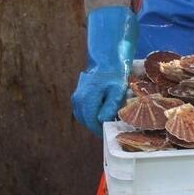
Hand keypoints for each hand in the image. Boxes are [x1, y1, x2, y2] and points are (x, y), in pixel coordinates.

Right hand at [71, 6, 136, 135]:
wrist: (107, 61)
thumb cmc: (115, 75)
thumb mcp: (117, 90)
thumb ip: (110, 106)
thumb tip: (102, 121)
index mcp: (87, 99)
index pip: (91, 121)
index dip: (99, 130)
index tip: (109, 133)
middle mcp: (77, 99)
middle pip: (85, 120)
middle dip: (96, 126)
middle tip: (109, 129)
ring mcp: (75, 97)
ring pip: (82, 116)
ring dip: (92, 121)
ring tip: (106, 122)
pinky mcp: (77, 96)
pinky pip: (82, 111)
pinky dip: (89, 114)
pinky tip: (100, 113)